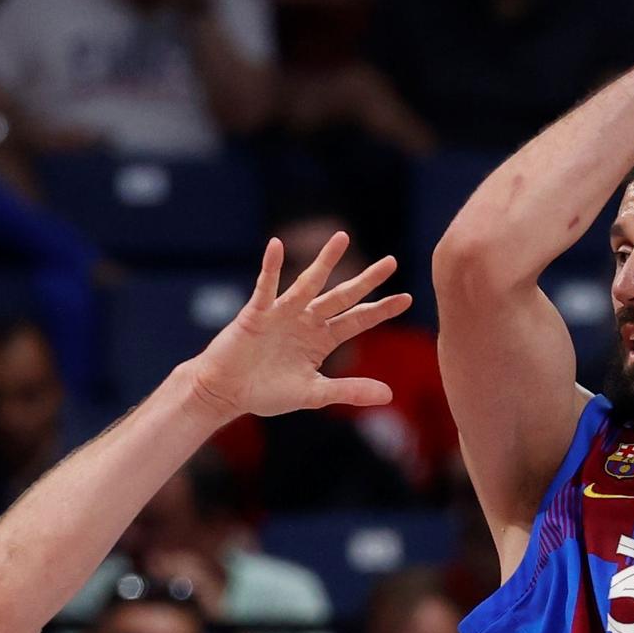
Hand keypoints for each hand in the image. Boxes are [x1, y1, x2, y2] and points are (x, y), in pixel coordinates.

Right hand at [187, 232, 410, 418]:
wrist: (225, 392)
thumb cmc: (266, 392)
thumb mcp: (314, 395)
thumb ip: (349, 391)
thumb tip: (389, 395)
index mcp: (322, 339)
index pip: (358, 321)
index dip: (381, 310)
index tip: (407, 298)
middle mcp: (306, 321)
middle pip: (342, 296)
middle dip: (366, 280)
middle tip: (391, 262)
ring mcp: (282, 314)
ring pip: (308, 283)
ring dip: (325, 261)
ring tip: (343, 237)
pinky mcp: (256, 313)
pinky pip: (265, 287)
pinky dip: (270, 267)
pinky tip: (275, 245)